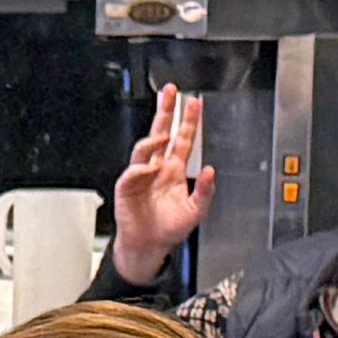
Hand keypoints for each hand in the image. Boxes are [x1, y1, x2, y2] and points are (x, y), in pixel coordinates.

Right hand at [109, 89, 210, 285]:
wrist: (148, 246)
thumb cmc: (168, 229)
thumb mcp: (196, 211)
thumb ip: (205, 191)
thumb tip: (210, 171)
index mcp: (173, 170)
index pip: (183, 139)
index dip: (188, 121)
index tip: (194, 103)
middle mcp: (157, 168)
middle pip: (161, 132)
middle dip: (166, 111)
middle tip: (170, 92)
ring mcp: (141, 175)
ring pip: (145, 148)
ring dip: (154, 139)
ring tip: (164, 135)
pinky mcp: (127, 187)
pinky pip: (133, 172)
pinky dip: (141, 170)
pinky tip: (150, 170)